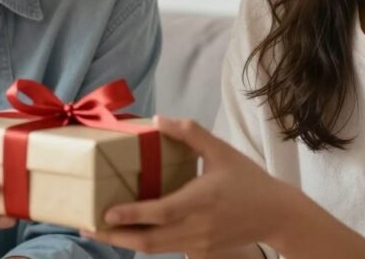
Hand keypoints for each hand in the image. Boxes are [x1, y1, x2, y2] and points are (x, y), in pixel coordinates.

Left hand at [80, 116, 292, 254]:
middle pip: (149, 241)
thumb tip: (159, 119)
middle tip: (88, 225)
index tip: (106, 212)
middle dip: (115, 235)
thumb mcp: (222, 151)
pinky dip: (146, 242)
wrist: (277, 216)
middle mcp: (197, 226)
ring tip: (102, 229)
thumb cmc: (248, 179)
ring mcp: (198, 243)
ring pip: (154, 249)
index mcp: (202, 199)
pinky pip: (167, 248)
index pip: (161, 212)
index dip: (132, 215)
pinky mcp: (200, 252)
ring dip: (126, 241)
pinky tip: (130, 231)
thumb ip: (190, 133)